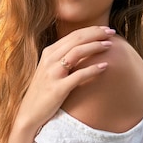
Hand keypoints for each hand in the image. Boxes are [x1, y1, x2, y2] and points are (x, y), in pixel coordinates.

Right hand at [6, 26, 114, 142]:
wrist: (29, 113)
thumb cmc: (44, 91)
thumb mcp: (50, 70)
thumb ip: (63, 58)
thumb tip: (85, 49)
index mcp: (48, 52)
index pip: (73, 35)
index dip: (91, 30)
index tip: (106, 29)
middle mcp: (49, 60)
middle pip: (76, 40)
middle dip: (96, 34)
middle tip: (112, 32)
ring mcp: (53, 73)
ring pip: (77, 53)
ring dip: (95, 47)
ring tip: (109, 45)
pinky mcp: (58, 88)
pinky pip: (78, 75)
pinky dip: (92, 69)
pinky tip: (104, 67)